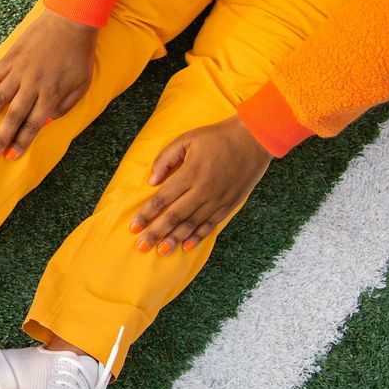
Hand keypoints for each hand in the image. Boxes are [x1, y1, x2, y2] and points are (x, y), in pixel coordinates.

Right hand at [0, 10, 96, 159]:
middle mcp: (33, 85)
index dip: (21, 142)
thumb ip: (66, 106)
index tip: (10, 156)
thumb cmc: (79, 54)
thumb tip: (47, 121)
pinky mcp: (12, 57)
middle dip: (1, 136)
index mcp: (51, 94)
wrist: (71, 21)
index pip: (33, 124)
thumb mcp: (82, 84)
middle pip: (14, 116)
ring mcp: (20, 71)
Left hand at [129, 115, 271, 254]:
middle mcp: (203, 190)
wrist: (255, 139)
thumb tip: (151, 181)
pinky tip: (186, 246)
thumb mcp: (187, 139)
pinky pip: (210, 225)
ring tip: (160, 251)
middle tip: (141, 246)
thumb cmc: (216, 137)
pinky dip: (197, 237)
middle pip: (174, 216)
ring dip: (174, 239)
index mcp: (190, 173)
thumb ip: (165, 159)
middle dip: (155, 233)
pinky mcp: (229, 205)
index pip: (162, 199)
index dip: (146, 214)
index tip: (133, 227)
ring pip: (191, 225)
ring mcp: (217, 200)